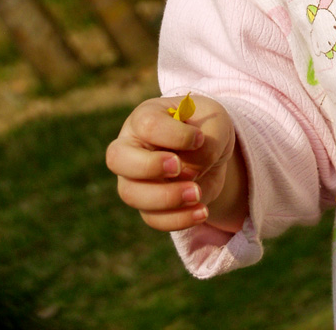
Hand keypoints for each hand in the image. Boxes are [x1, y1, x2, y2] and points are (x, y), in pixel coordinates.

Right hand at [105, 94, 247, 232]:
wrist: (213, 152)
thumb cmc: (208, 128)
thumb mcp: (217, 124)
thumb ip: (207, 144)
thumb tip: (189, 173)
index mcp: (146, 116)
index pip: (147, 125)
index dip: (174, 135)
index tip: (199, 138)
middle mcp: (132, 146)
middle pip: (118, 159)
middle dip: (149, 166)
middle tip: (178, 168)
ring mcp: (134, 178)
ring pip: (132, 194)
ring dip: (167, 198)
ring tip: (197, 194)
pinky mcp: (147, 204)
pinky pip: (153, 218)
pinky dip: (178, 218)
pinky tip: (202, 211)